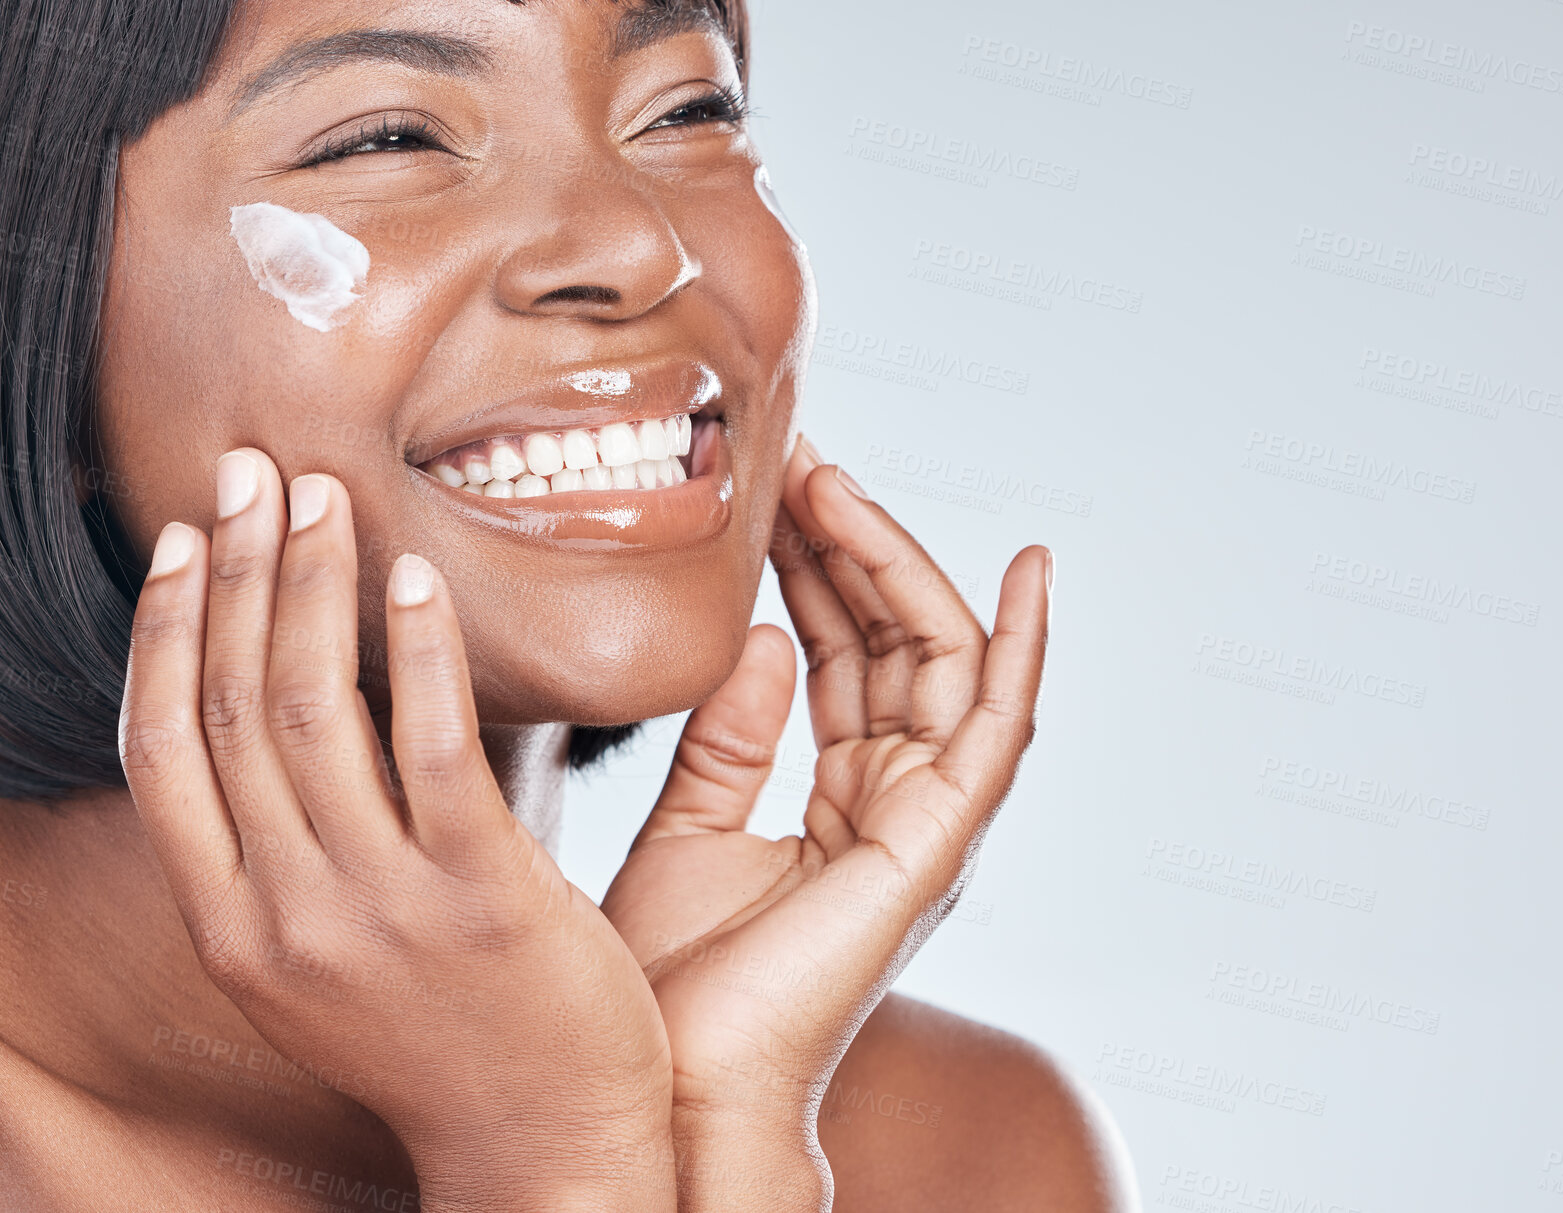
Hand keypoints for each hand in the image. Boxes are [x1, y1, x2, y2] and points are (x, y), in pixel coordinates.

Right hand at [118, 449, 674, 1212]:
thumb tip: (280, 725)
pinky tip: (417, 578)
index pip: (165, 750)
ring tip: (325, 498)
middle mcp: (285, 914)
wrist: (541, 1146)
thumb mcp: (321, 964)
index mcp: (232, 927)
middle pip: (232, 707)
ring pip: (315, 711)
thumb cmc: (441, 1037)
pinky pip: (434, 745)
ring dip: (314, 587)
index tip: (188, 543)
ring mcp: (379, 907)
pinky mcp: (482, 894)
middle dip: (237, 574)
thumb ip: (286, 858)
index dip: (170, 632)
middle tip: (250, 473)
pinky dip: (419, 651)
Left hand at [601, 436, 1051, 1209]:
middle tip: (800, 464)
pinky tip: (1030, 570)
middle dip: (850, 549)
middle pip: (895, 644)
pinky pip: (997, 727)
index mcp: (842, 802)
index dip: (817, 571)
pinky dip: (1022, 646)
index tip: (781, 493)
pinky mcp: (936, 843)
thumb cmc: (668, 981)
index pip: (845, 656)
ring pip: (940, 661)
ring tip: (837, 486)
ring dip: (895, 566)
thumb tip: (761, 635)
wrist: (667, 1086)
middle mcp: (896, 804)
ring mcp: (925, 823)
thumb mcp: (689, 826)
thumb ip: (731, 735)